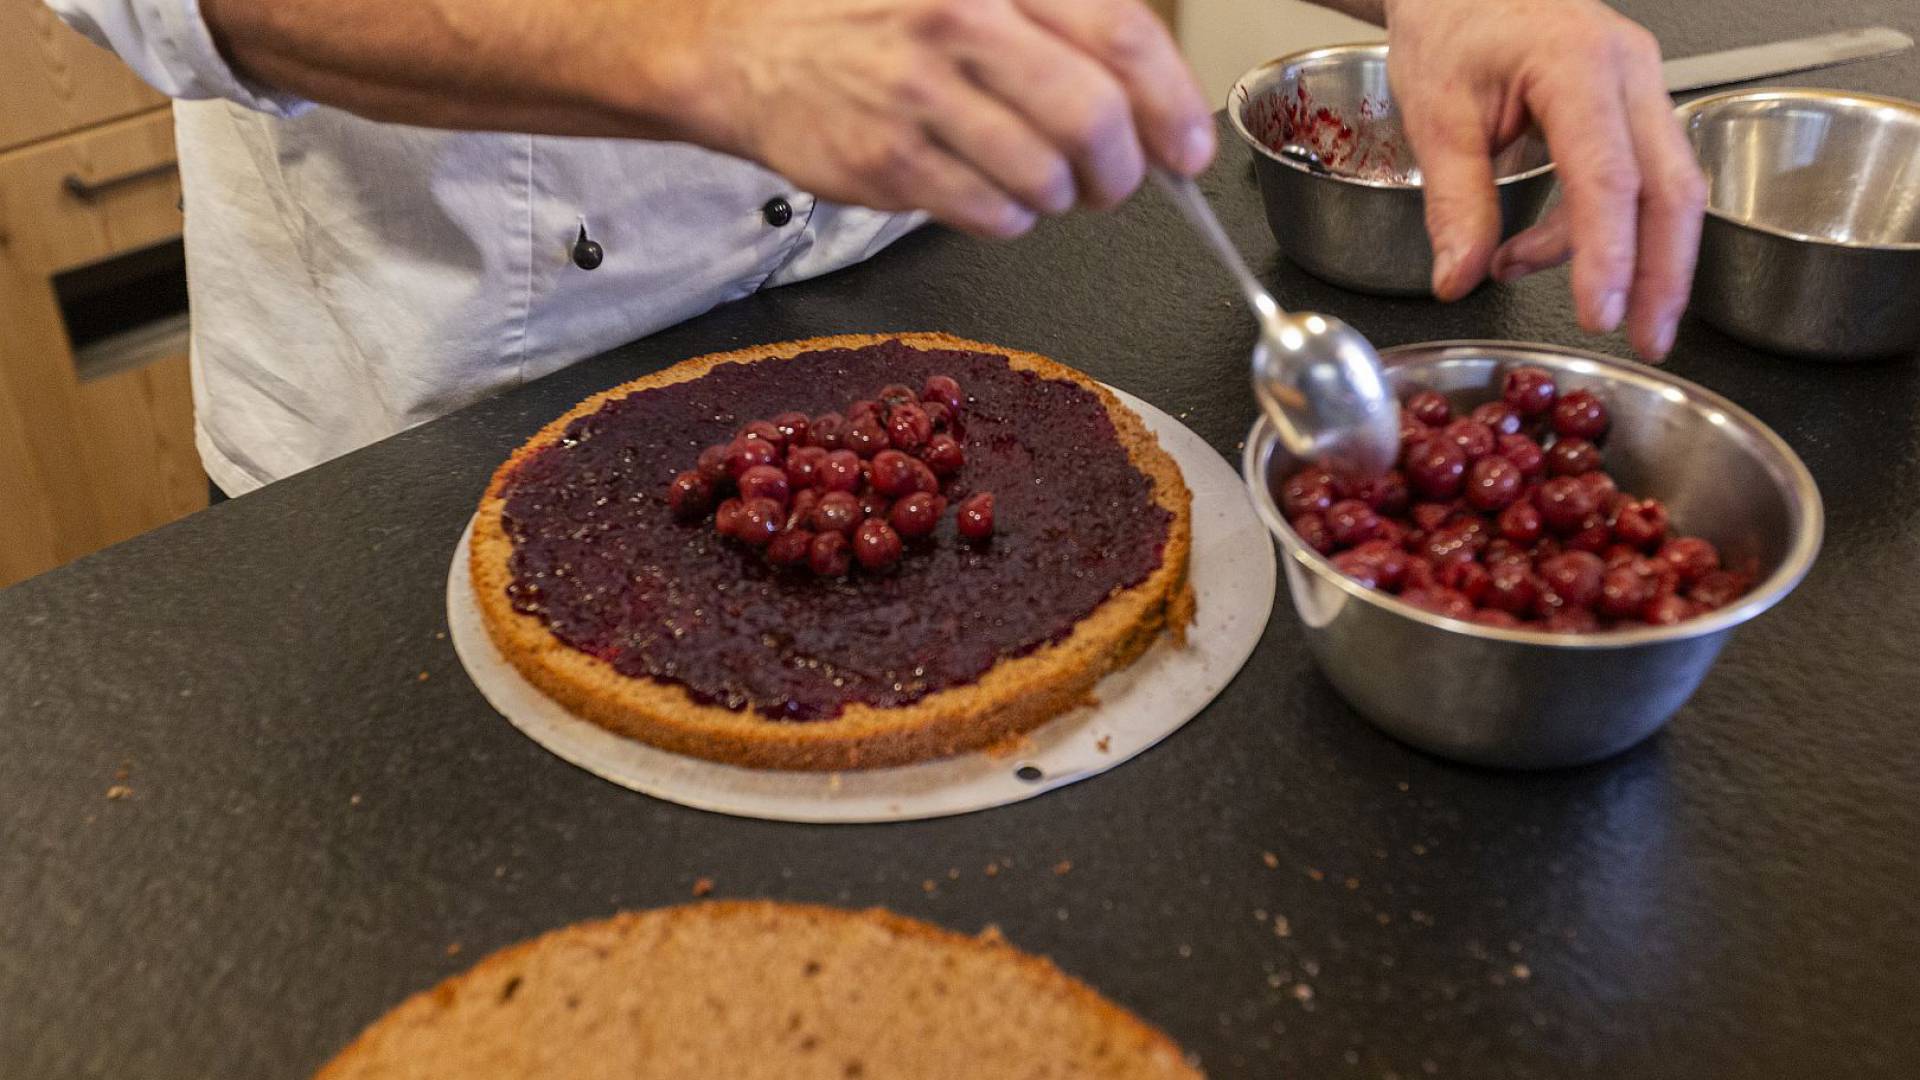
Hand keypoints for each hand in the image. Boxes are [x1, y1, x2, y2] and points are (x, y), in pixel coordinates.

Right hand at [672, 0, 1214, 237]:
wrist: (741, 49)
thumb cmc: (865, 13)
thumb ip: (1054, 18)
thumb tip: (1147, 91)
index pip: (1120, 34)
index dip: (1172, 103)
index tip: (1190, 147)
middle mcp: (958, 22)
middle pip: (1094, 120)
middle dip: (1122, 170)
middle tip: (1116, 182)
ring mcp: (920, 97)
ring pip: (1047, 180)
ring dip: (1060, 196)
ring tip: (1036, 179)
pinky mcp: (888, 164)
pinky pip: (991, 215)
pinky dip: (1008, 217)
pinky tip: (984, 188)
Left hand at [1382, 0, 1706, 359]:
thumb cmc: (1452, 23)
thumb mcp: (1436, 115)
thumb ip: (1453, 202)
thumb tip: (1459, 279)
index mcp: (1577, 63)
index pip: (1607, 175)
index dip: (1608, 254)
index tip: (1600, 314)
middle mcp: (1628, 71)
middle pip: (1670, 187)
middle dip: (1663, 274)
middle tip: (1646, 340)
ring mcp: (1639, 87)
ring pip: (1663, 188)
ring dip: (1629, 258)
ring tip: (1564, 297)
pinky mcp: (1630, 108)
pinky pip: (1633, 179)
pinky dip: (1593, 229)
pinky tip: (1532, 252)